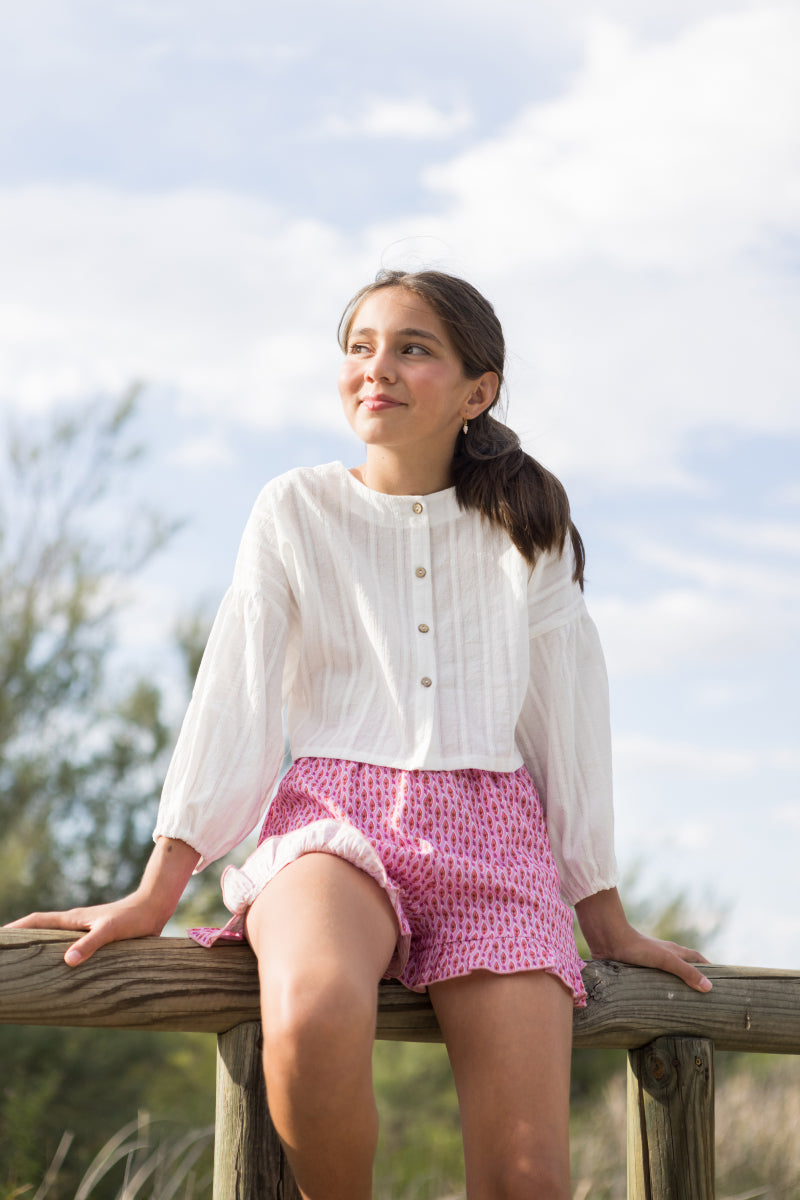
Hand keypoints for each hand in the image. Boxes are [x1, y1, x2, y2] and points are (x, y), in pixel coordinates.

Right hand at [4, 895, 167, 965]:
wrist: (154, 908)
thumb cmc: (133, 917)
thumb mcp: (111, 930)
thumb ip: (91, 944)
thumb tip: (68, 960)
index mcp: (72, 919)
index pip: (36, 921)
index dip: (16, 928)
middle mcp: (75, 924)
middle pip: (40, 930)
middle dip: (21, 939)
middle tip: (6, 956)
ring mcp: (85, 931)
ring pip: (54, 939)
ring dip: (40, 948)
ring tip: (26, 966)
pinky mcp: (97, 938)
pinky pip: (71, 947)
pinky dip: (60, 956)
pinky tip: (62, 970)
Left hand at [592, 923, 711, 993]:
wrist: (609, 940)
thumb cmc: (638, 948)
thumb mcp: (666, 960)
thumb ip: (686, 972)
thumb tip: (709, 988)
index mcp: (673, 951)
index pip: (696, 958)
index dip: (708, 967)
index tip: (719, 980)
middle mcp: (663, 955)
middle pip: (682, 966)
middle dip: (692, 978)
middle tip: (701, 998)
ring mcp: (649, 961)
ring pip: (666, 974)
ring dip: (673, 986)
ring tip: (680, 1005)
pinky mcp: (635, 968)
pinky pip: (650, 980)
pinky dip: (657, 989)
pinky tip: (655, 1001)